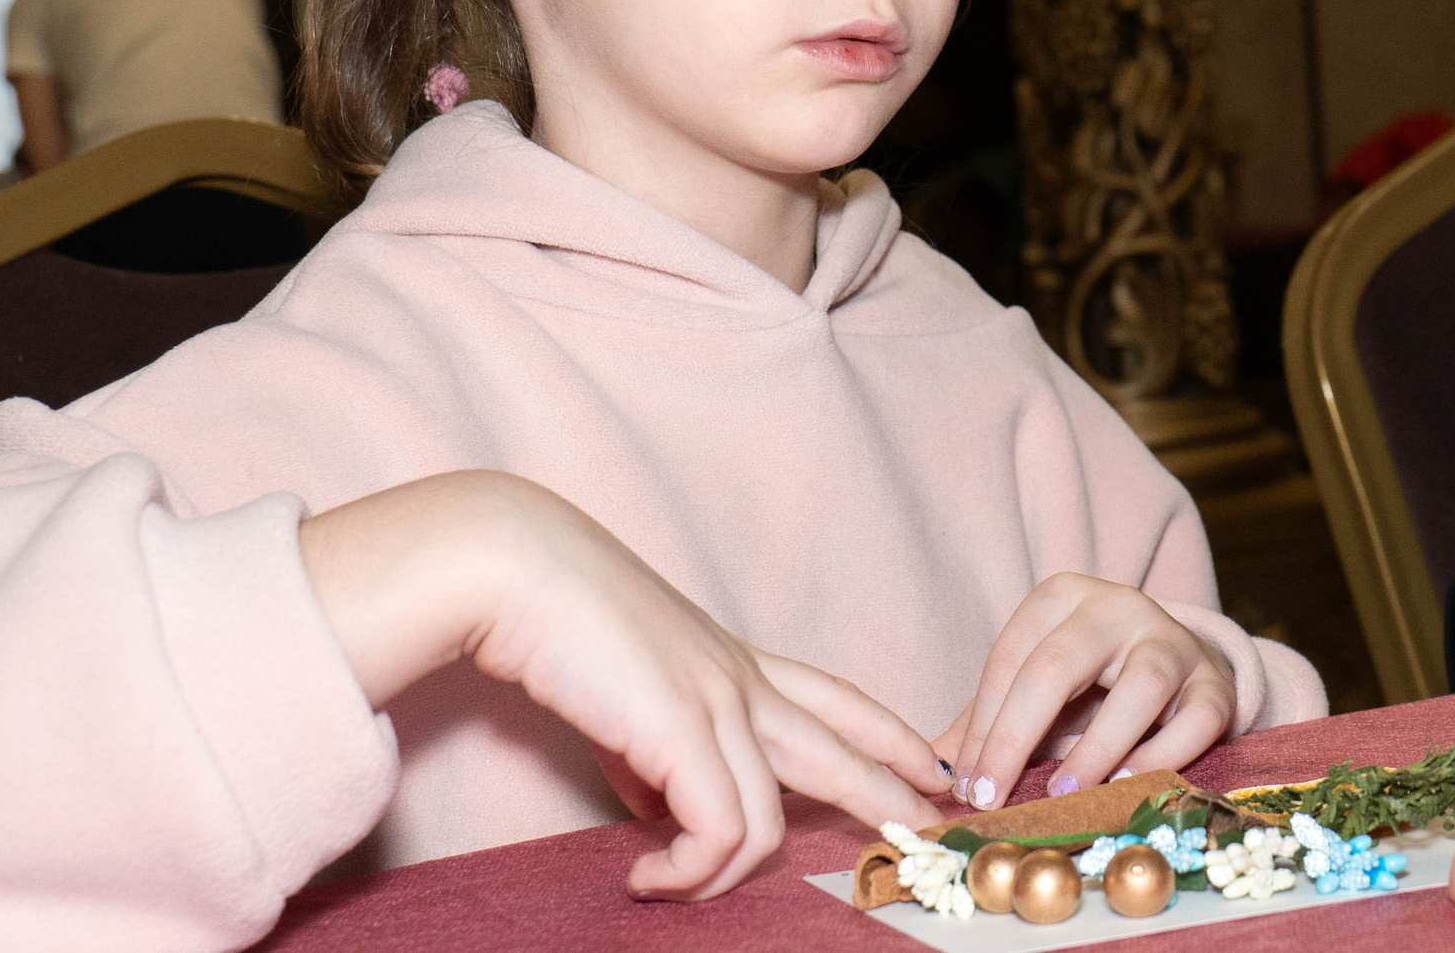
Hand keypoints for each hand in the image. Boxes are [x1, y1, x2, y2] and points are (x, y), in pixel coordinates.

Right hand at [300, 471, 942, 900]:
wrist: (516, 567)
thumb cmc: (557, 619)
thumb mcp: (624, 696)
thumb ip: (652, 757)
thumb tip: (656, 811)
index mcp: (735, 664)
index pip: (839, 701)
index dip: (892, 736)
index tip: (933, 767)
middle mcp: (742, 681)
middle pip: (846, 748)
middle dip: (896, 792)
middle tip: (938, 827)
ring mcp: (719, 703)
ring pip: (775, 816)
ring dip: (730, 874)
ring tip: (678, 888)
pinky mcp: (683, 730)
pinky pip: (720, 832)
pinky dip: (689, 870)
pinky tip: (648, 876)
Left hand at [936, 574, 1236, 810]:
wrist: (1179, 663)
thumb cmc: (1091, 680)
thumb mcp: (1034, 683)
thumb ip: (985, 720)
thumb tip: (933, 768)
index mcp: (1062, 596)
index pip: (1011, 658)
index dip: (983, 725)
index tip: (966, 784)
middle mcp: (1118, 606)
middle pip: (1059, 665)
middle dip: (1015, 736)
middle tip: (991, 797)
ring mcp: (1171, 641)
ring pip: (1138, 686)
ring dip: (1095, 748)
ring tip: (1060, 793)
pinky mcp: (1214, 684)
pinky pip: (1192, 720)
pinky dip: (1160, 756)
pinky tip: (1125, 784)